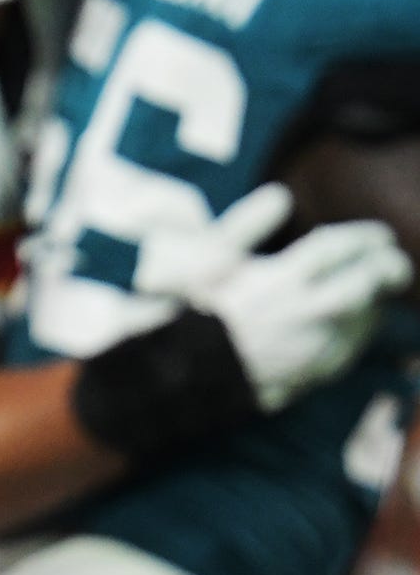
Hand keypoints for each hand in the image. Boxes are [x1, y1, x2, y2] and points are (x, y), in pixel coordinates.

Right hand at [136, 183, 412, 409]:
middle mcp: (305, 313)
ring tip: (373, 289)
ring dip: (375, 299)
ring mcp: (314, 346)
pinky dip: (360, 330)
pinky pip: (352, 347)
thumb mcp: (205, 264)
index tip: (379, 234)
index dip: (366, 237)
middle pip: (366, 282)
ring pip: (365, 315)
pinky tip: (354, 324)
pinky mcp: (313, 373)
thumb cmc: (192, 315)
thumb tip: (281, 196)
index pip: (339, 248)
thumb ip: (245, 225)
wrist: (182, 379)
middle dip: (387, 266)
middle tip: (391, 260)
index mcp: (280, 280)